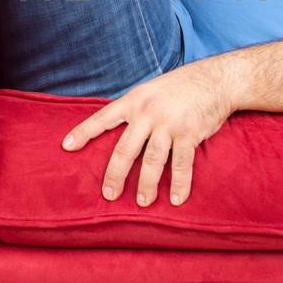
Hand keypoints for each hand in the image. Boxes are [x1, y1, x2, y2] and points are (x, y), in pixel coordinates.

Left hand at [60, 60, 238, 205]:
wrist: (215, 80)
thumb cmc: (182, 87)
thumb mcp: (151, 90)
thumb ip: (136, 110)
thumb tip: (119, 132)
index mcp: (135, 100)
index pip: (103, 118)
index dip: (83, 132)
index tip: (66, 146)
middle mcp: (148, 112)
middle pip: (125, 149)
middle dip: (115, 175)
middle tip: (110, 195)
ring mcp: (169, 123)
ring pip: (152, 161)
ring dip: (147, 185)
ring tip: (143, 203)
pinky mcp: (189, 133)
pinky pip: (182, 164)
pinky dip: (180, 184)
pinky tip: (177, 199)